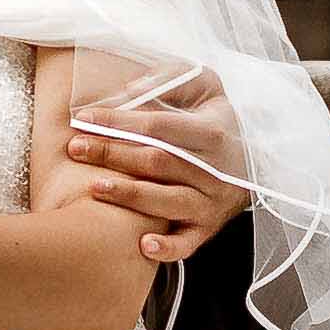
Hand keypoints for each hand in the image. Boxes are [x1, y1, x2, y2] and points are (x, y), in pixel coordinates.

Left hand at [68, 99, 242, 265]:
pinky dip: (167, 247)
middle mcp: (216, 170)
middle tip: (76, 148)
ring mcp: (212, 203)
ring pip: (167, 202)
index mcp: (213, 132)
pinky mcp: (208, 227)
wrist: (253, 158)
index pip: (158, 126)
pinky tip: (142, 245)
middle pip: (157, 162)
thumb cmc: (215, 117)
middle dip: (113, 154)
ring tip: (93, 187)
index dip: (119, 122)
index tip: (85, 119)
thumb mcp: (203, 85)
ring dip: (129, 196)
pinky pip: (188, 244)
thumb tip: (128, 93)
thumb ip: (167, 81)